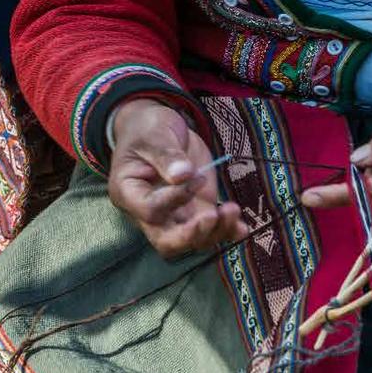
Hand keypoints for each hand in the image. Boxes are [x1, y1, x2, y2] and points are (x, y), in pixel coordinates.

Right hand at [108, 98, 247, 259]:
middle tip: (212, 216)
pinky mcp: (196, 209)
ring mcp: (175, 214)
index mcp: (129, 193)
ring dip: (215, 232)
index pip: (151, 211)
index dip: (175, 199)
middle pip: (167, 242)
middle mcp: (149, 213)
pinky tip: (242, 227)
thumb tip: (183, 176)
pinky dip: (227, 232)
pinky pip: (210, 230)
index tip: (195, 177)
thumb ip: (166, 155)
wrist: (156, 129)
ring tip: (232, 209)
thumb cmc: (147, 129)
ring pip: (192, 241)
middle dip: (192, 235)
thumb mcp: (154, 135)